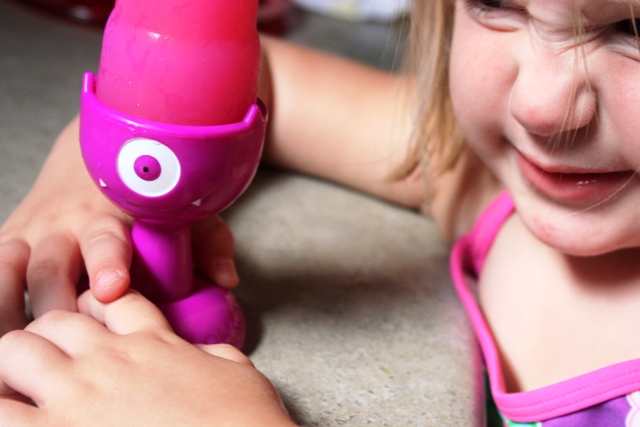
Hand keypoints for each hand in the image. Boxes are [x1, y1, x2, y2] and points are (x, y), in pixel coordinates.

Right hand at [0, 117, 238, 334]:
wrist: (86, 159)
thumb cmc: (140, 195)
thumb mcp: (180, 207)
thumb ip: (208, 241)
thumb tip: (227, 280)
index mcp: (111, 215)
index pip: (105, 238)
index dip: (107, 261)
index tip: (112, 288)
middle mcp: (64, 223)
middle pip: (49, 271)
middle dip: (55, 309)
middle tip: (63, 346)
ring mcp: (31, 233)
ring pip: (7, 276)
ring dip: (10, 315)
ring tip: (18, 352)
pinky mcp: (7, 240)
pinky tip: (1, 332)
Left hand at [0, 291, 295, 426]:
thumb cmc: (244, 419)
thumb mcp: (237, 373)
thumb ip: (212, 356)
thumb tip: (206, 354)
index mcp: (152, 342)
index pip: (111, 302)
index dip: (95, 304)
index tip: (90, 320)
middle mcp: (108, 359)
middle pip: (52, 318)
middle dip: (44, 336)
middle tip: (48, 363)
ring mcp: (78, 394)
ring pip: (13, 349)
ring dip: (12, 365)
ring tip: (21, 386)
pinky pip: (1, 410)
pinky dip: (3, 407)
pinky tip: (12, 410)